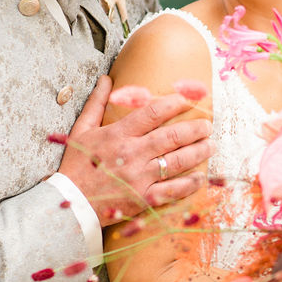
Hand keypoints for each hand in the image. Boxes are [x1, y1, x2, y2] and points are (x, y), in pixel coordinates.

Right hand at [58, 76, 213, 225]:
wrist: (69, 203)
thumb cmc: (76, 165)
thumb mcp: (81, 130)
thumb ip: (96, 103)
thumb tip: (106, 79)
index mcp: (118, 134)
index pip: (152, 113)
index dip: (175, 103)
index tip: (189, 99)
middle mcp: (132, 154)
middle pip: (172, 136)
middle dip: (195, 128)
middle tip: (208, 125)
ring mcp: (139, 178)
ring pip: (178, 161)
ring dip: (199, 152)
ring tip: (211, 145)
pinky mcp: (143, 199)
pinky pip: (173, 190)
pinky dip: (190, 183)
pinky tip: (201, 176)